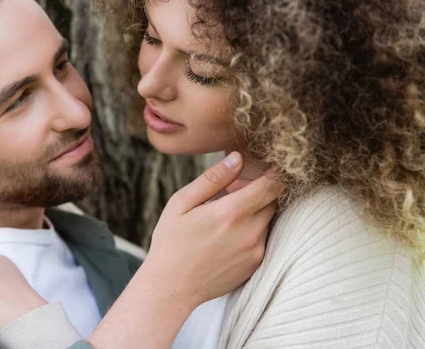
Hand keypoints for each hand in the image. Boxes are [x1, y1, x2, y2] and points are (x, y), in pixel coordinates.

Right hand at [88, 152, 282, 347]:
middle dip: (258, 191)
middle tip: (232, 192)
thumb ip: (212, 179)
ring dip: (254, 212)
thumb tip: (238, 158)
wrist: (171, 287)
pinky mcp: (256, 264)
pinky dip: (252, 230)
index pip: (271, 185)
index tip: (262, 168)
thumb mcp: (182, 203)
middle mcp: (250, 232)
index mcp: (231, 212)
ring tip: (225, 216)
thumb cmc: (171, 241)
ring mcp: (256, 251)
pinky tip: (226, 236)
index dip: (271, 173)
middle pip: (273, 201)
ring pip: (268, 219)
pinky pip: (263, 238)